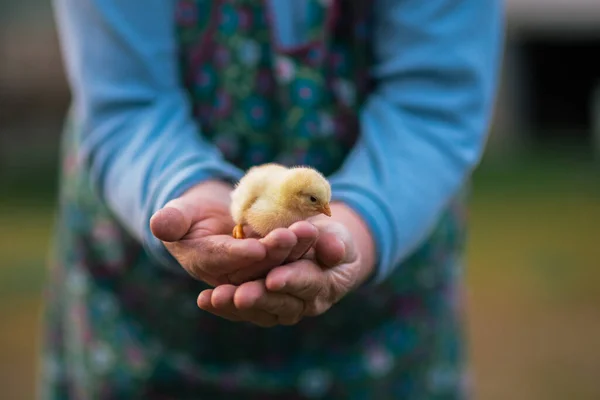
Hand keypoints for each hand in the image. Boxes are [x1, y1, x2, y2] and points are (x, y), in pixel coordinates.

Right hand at [150, 180, 319, 285]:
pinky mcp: (271, 268)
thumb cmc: (191, 212)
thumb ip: (172, 219)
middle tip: (293, 235)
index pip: (220, 261)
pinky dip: (302, 248)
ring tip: (309, 230)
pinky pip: (288, 259)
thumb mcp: (179, 211)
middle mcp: (228, 276)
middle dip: (275, 253)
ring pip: (276, 265)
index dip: (239, 255)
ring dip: (294, 250)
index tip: (258, 247)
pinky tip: (319, 234)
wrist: (213, 215)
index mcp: (201, 262)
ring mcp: (252, 274)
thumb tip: (158, 224)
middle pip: (254, 267)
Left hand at [197, 203, 375, 325]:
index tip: (274, 278)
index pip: (310, 283)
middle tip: (241, 295)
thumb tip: (334, 250)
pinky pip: (243, 309)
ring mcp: (282, 308)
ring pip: (259, 311)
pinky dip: (224, 306)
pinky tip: (204, 300)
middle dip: (260, 298)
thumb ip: (334, 242)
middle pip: (281, 304)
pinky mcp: (261, 306)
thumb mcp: (338, 235)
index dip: (293, 280)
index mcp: (327, 285)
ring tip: (216, 297)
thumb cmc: (331, 240)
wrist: (323, 251)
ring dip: (237, 305)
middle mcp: (304, 304)